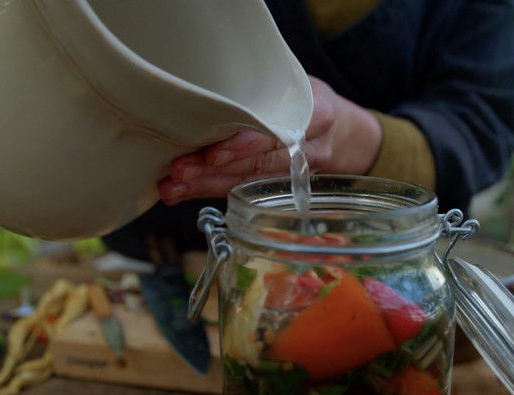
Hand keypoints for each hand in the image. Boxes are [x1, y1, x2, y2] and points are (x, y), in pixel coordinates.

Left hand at [157, 76, 382, 204]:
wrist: (342, 132)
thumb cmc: (306, 99)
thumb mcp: (295, 83)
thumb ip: (264, 91)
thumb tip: (203, 91)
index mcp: (316, 114)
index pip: (276, 133)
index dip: (243, 145)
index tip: (211, 154)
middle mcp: (310, 148)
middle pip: (259, 163)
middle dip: (214, 170)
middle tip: (178, 171)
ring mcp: (298, 173)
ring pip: (249, 182)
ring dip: (206, 185)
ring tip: (171, 187)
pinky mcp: (283, 187)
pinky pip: (246, 190)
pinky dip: (211, 190)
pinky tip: (182, 192)